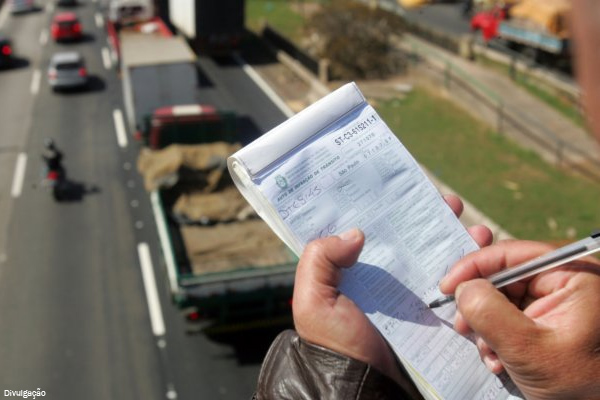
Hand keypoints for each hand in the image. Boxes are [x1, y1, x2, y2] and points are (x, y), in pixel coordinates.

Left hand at [292, 194, 492, 386]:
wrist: (364, 388)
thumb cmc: (336, 344)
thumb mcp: (314, 300)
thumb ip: (320, 260)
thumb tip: (357, 232)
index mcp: (353, 270)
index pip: (372, 229)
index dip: (389, 206)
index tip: (409, 185)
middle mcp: (384, 278)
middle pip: (410, 237)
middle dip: (433, 215)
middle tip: (451, 202)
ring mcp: (411, 295)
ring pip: (437, 256)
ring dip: (458, 238)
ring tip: (475, 229)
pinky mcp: (432, 313)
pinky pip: (454, 285)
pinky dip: (471, 268)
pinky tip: (483, 254)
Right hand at [440, 240, 599, 399]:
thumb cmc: (580, 384)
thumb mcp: (528, 349)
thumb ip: (490, 313)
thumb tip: (462, 288)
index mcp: (572, 274)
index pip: (512, 254)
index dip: (473, 267)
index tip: (446, 286)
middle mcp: (565, 281)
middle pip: (504, 277)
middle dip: (480, 304)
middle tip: (464, 326)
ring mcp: (557, 302)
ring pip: (502, 299)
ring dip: (486, 327)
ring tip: (490, 353)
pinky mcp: (548, 321)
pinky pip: (510, 317)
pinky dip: (497, 337)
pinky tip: (500, 360)